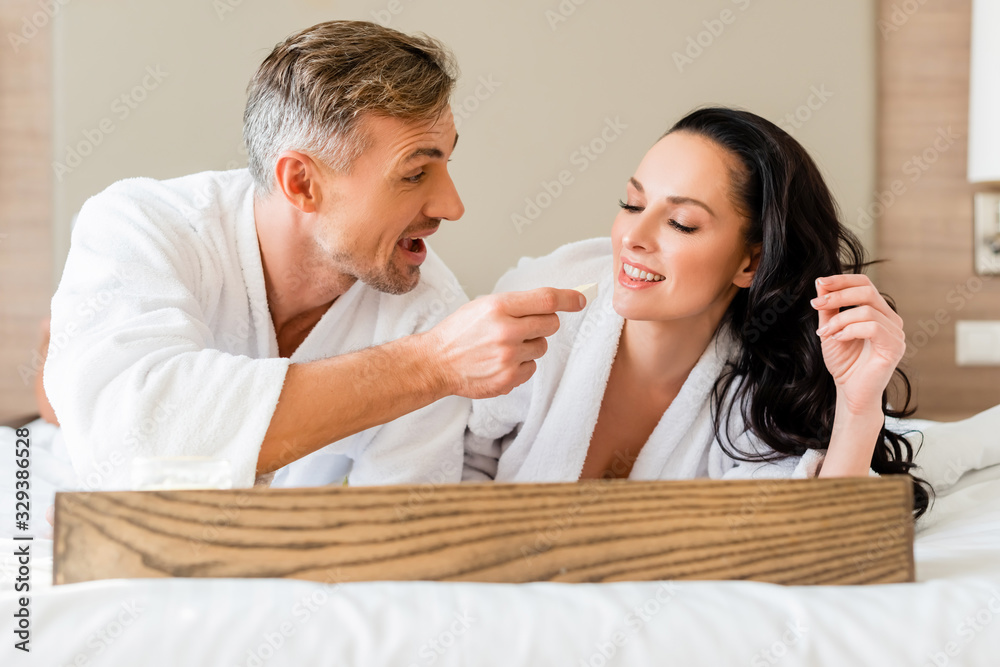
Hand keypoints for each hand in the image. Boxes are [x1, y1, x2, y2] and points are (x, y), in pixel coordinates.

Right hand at [424, 288, 585, 398]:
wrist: (436, 362)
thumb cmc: (460, 332)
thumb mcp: (484, 306)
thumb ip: (517, 304)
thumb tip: (553, 303)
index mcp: (499, 307)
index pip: (547, 300)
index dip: (569, 298)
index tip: (580, 299)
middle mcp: (506, 331)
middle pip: (551, 324)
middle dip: (543, 323)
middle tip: (524, 326)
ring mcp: (508, 357)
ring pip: (542, 347)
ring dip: (530, 345)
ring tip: (504, 346)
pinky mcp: (508, 378)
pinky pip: (532, 368)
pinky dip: (521, 365)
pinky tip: (500, 362)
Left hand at [812, 274, 905, 415]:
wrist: (850, 392)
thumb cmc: (843, 362)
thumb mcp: (829, 329)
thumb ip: (828, 308)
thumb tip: (821, 282)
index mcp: (878, 312)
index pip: (865, 284)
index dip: (842, 280)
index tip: (820, 282)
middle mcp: (891, 319)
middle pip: (867, 291)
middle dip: (838, 295)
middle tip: (816, 305)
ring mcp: (896, 333)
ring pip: (866, 310)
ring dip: (839, 320)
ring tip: (824, 333)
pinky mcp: (894, 347)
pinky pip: (872, 327)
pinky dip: (849, 330)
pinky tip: (838, 339)